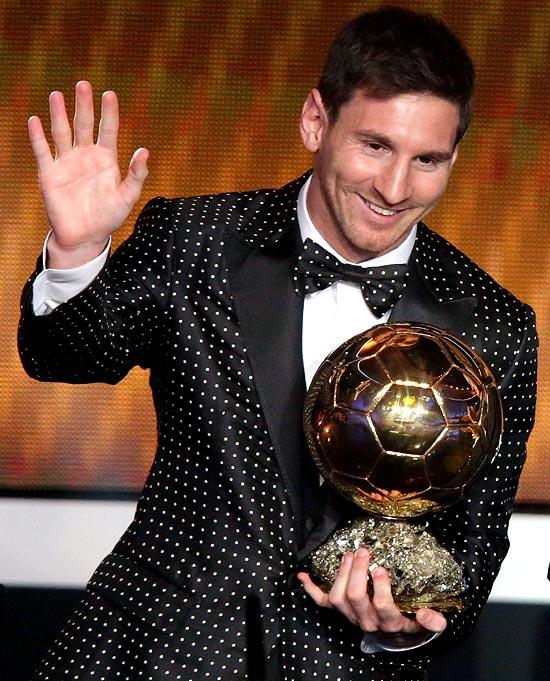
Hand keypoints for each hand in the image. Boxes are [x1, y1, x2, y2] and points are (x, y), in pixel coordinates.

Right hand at [28, 80, 148, 267]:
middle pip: (84, 125)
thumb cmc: (108, 217)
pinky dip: (38, 137)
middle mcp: (85, 156)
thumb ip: (136, 175)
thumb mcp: (127, 197)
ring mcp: (67, 163)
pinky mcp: (50, 174)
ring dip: (59, 114)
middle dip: (84, 105)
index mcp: (106, 159)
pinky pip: (43, 152)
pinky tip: (36, 121)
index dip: (109, 112)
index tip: (109, 94)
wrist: (85, 237)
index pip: (108, 130)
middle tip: (83, 85)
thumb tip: (145, 151)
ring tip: (57, 95)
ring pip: (62, 133)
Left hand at [297, 548, 446, 635]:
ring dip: (341, 574)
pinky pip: (322, 602)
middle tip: (363, 552)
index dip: (380, 588)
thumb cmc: (410, 623)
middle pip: (355, 597)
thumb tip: (428, 614)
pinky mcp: (340, 612)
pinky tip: (303, 575)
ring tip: (349, 555)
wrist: (395, 638)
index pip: (382, 607)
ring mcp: (351, 616)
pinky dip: (311, 589)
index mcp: (390, 622)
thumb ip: (433, 622)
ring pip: (338, 598)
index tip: (381, 568)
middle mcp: (367, 621)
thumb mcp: (427, 625)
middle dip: (357, 572)